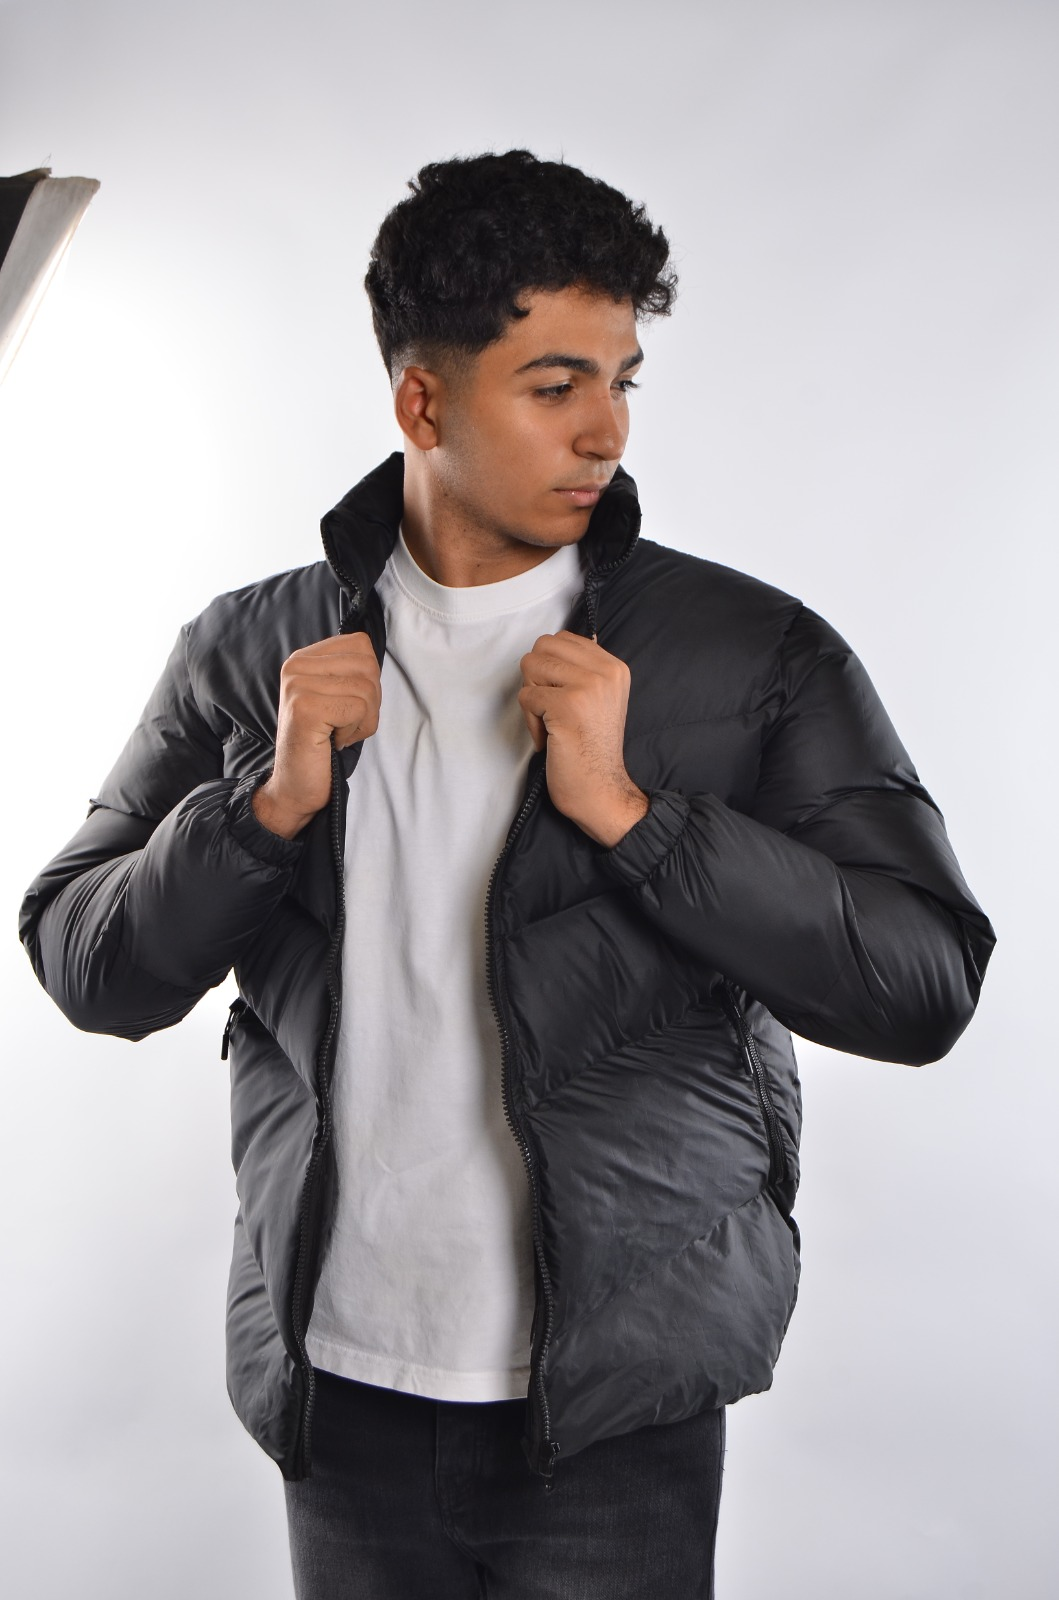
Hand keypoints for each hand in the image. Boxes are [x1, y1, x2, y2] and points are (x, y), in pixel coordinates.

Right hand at [253, 632, 381, 838]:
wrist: (295, 786)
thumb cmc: (322, 744)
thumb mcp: (336, 698)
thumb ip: (351, 673)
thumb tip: (375, 657)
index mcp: (303, 659)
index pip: (361, 645)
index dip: (369, 679)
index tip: (347, 705)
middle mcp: (296, 666)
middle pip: (368, 666)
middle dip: (369, 702)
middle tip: (344, 723)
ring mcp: (298, 685)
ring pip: (366, 689)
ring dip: (362, 720)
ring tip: (337, 733)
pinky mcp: (305, 708)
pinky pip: (358, 709)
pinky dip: (354, 732)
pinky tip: (333, 741)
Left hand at [518, 630, 648, 846]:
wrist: (601, 790)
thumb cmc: (592, 749)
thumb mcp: (600, 699)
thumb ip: (582, 670)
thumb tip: (554, 645)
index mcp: (614, 667)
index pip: (562, 638)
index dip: (549, 666)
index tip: (560, 696)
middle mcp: (605, 672)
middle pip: (542, 647)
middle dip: (536, 677)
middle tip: (550, 708)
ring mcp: (588, 687)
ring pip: (531, 666)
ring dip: (532, 698)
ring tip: (550, 723)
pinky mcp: (567, 705)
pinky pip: (526, 696)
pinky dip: (530, 721)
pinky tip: (549, 738)